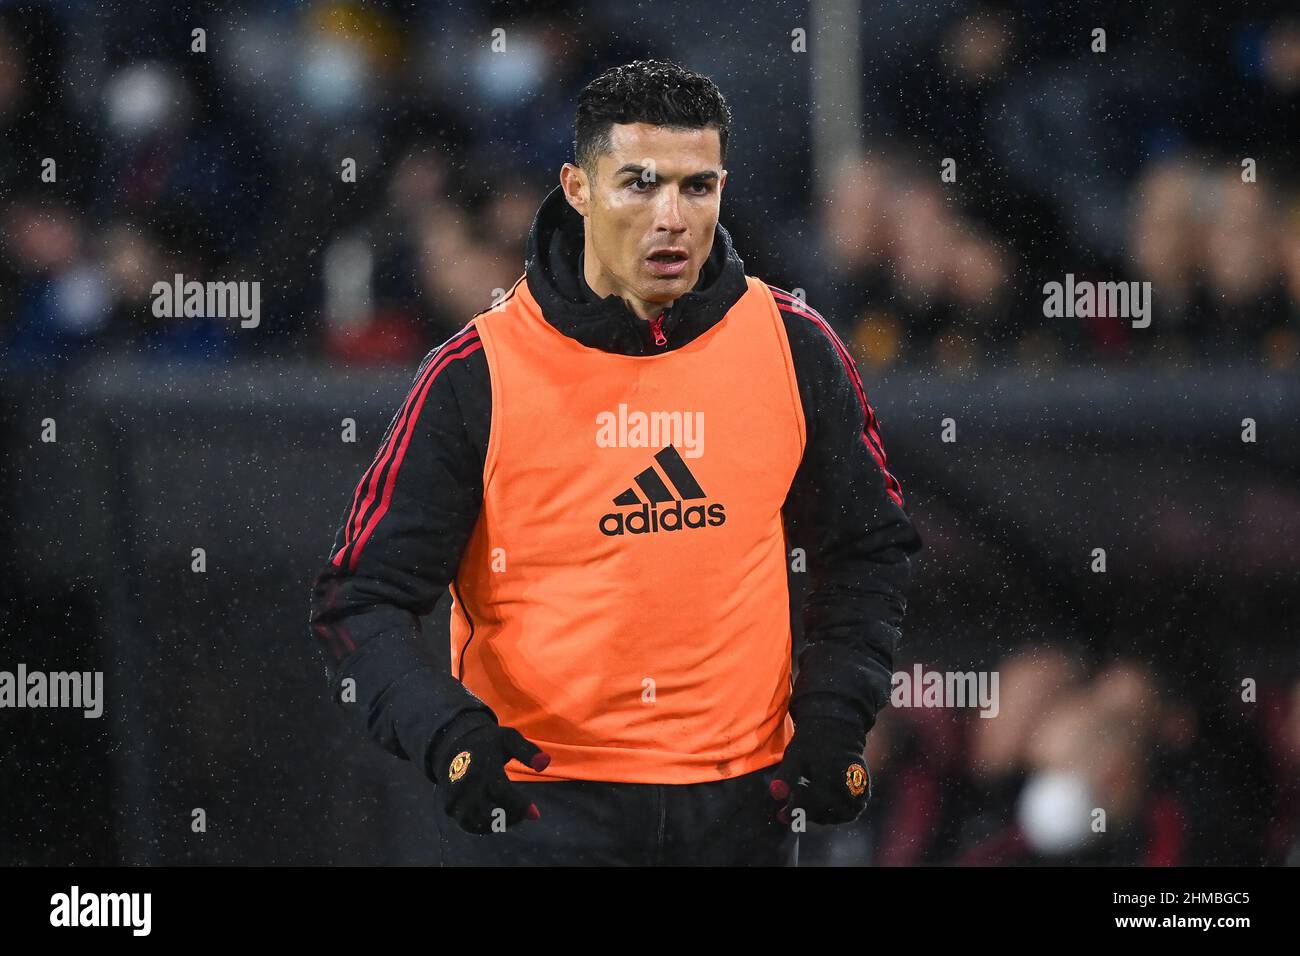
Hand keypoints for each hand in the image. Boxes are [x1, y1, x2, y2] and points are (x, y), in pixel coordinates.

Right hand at [429, 711, 550, 833]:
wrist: (453, 744)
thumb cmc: (488, 743)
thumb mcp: (509, 739)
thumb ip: (528, 751)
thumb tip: (544, 764)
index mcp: (483, 768)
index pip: (502, 793)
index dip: (520, 806)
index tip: (535, 814)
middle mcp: (466, 785)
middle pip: (491, 813)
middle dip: (512, 816)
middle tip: (523, 812)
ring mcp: (455, 798)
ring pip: (480, 823)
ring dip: (499, 823)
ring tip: (511, 813)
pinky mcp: (449, 807)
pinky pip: (469, 825)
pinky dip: (484, 826)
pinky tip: (496, 817)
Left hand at [769, 717, 871, 825]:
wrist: (837, 727)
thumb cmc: (812, 741)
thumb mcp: (796, 756)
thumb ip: (786, 777)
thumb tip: (776, 795)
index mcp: (830, 778)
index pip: (812, 806)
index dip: (795, 812)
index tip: (782, 815)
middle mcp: (848, 787)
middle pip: (826, 814)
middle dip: (807, 813)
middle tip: (793, 805)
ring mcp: (859, 790)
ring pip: (840, 815)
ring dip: (823, 815)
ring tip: (808, 802)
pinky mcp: (864, 790)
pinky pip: (852, 810)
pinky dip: (838, 812)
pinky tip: (822, 802)